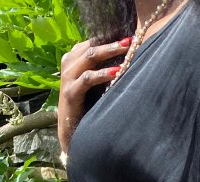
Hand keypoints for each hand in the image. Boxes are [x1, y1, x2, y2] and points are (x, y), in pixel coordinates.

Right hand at [57, 36, 131, 152]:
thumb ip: (102, 67)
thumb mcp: (94, 82)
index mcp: (74, 58)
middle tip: (131, 39)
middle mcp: (69, 64)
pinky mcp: (70, 92)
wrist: (71, 129)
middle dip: (112, 42)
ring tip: (127, 50)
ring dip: (109, 52)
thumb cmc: (87, 104)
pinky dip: (102, 74)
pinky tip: (116, 72)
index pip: (92, 41)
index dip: (110, 37)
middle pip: (92, 46)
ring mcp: (68, 77)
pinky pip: (88, 78)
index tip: (129, 35)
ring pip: (89, 57)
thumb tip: (125, 55)